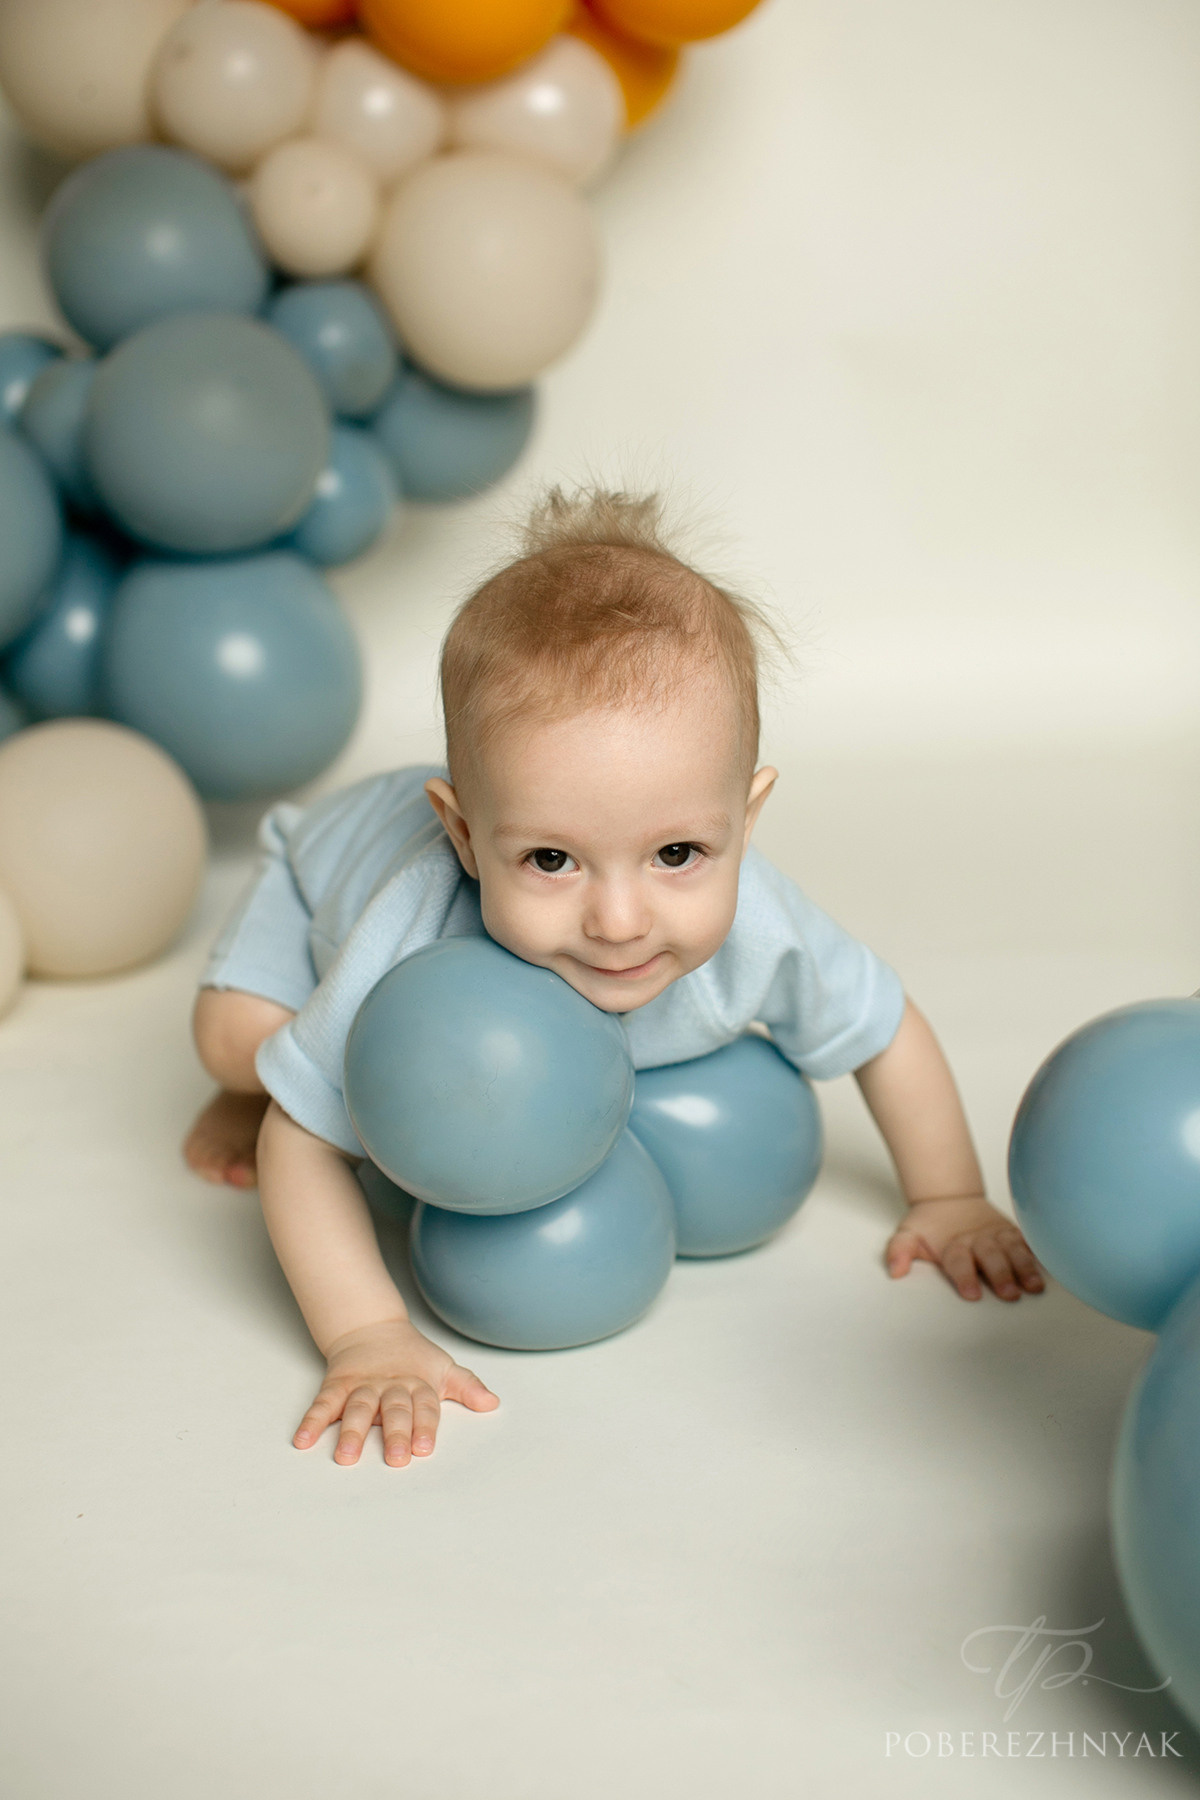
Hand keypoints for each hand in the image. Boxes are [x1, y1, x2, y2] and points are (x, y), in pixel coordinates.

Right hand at [294, 1317, 499, 1465]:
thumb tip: (492, 1403)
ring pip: (357, 1408)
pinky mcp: (336, 1386)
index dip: (425, 1427)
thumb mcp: (443, 1369)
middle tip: (394, 1458)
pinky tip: (304, 1440)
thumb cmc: (413, 1358)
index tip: (424, 1448)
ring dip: (352, 1432)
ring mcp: (362, 1386)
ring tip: (347, 1456)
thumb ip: (467, 1388)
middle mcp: (390, 1386)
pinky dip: (312, 1421)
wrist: (372, 1328)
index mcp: (418, 1384)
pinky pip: (323, 1404)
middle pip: (393, 1410)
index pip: (424, 1406)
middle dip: (394, 1434)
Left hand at [885, 1195, 1044, 1301]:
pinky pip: (1027, 1243)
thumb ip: (900, 1251)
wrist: (949, 1198)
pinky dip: (1038, 1254)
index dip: (965, 1276)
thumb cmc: (930, 1226)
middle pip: (990, 1257)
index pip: (959, 1261)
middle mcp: (978, 1239)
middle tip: (1009, 1294)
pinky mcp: (1012, 1233)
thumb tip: (895, 1270)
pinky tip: (1050, 1268)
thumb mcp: (908, 1235)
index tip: (972, 1294)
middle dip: (1000, 1275)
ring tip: (1034, 1286)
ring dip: (1024, 1268)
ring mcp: (997, 1235)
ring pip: (1013, 1251)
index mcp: (953, 1244)